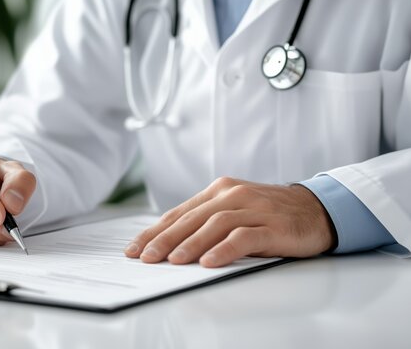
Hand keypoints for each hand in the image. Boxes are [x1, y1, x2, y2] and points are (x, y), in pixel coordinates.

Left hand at [124, 177, 334, 266]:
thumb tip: (168, 243)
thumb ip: (206, 220)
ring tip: (172, 261)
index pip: (179, 213)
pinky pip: (244, 236)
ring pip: (215, 225)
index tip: (134, 248)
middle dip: (164, 239)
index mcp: (219, 190)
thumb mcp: (234, 210)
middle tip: (146, 257)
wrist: (316, 209)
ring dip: (191, 244)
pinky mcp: (273, 224)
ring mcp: (254, 208)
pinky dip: (225, 249)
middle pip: (192, 218)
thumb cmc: (268, 214)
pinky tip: (209, 262)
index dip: (154, 231)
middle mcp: (233, 194)